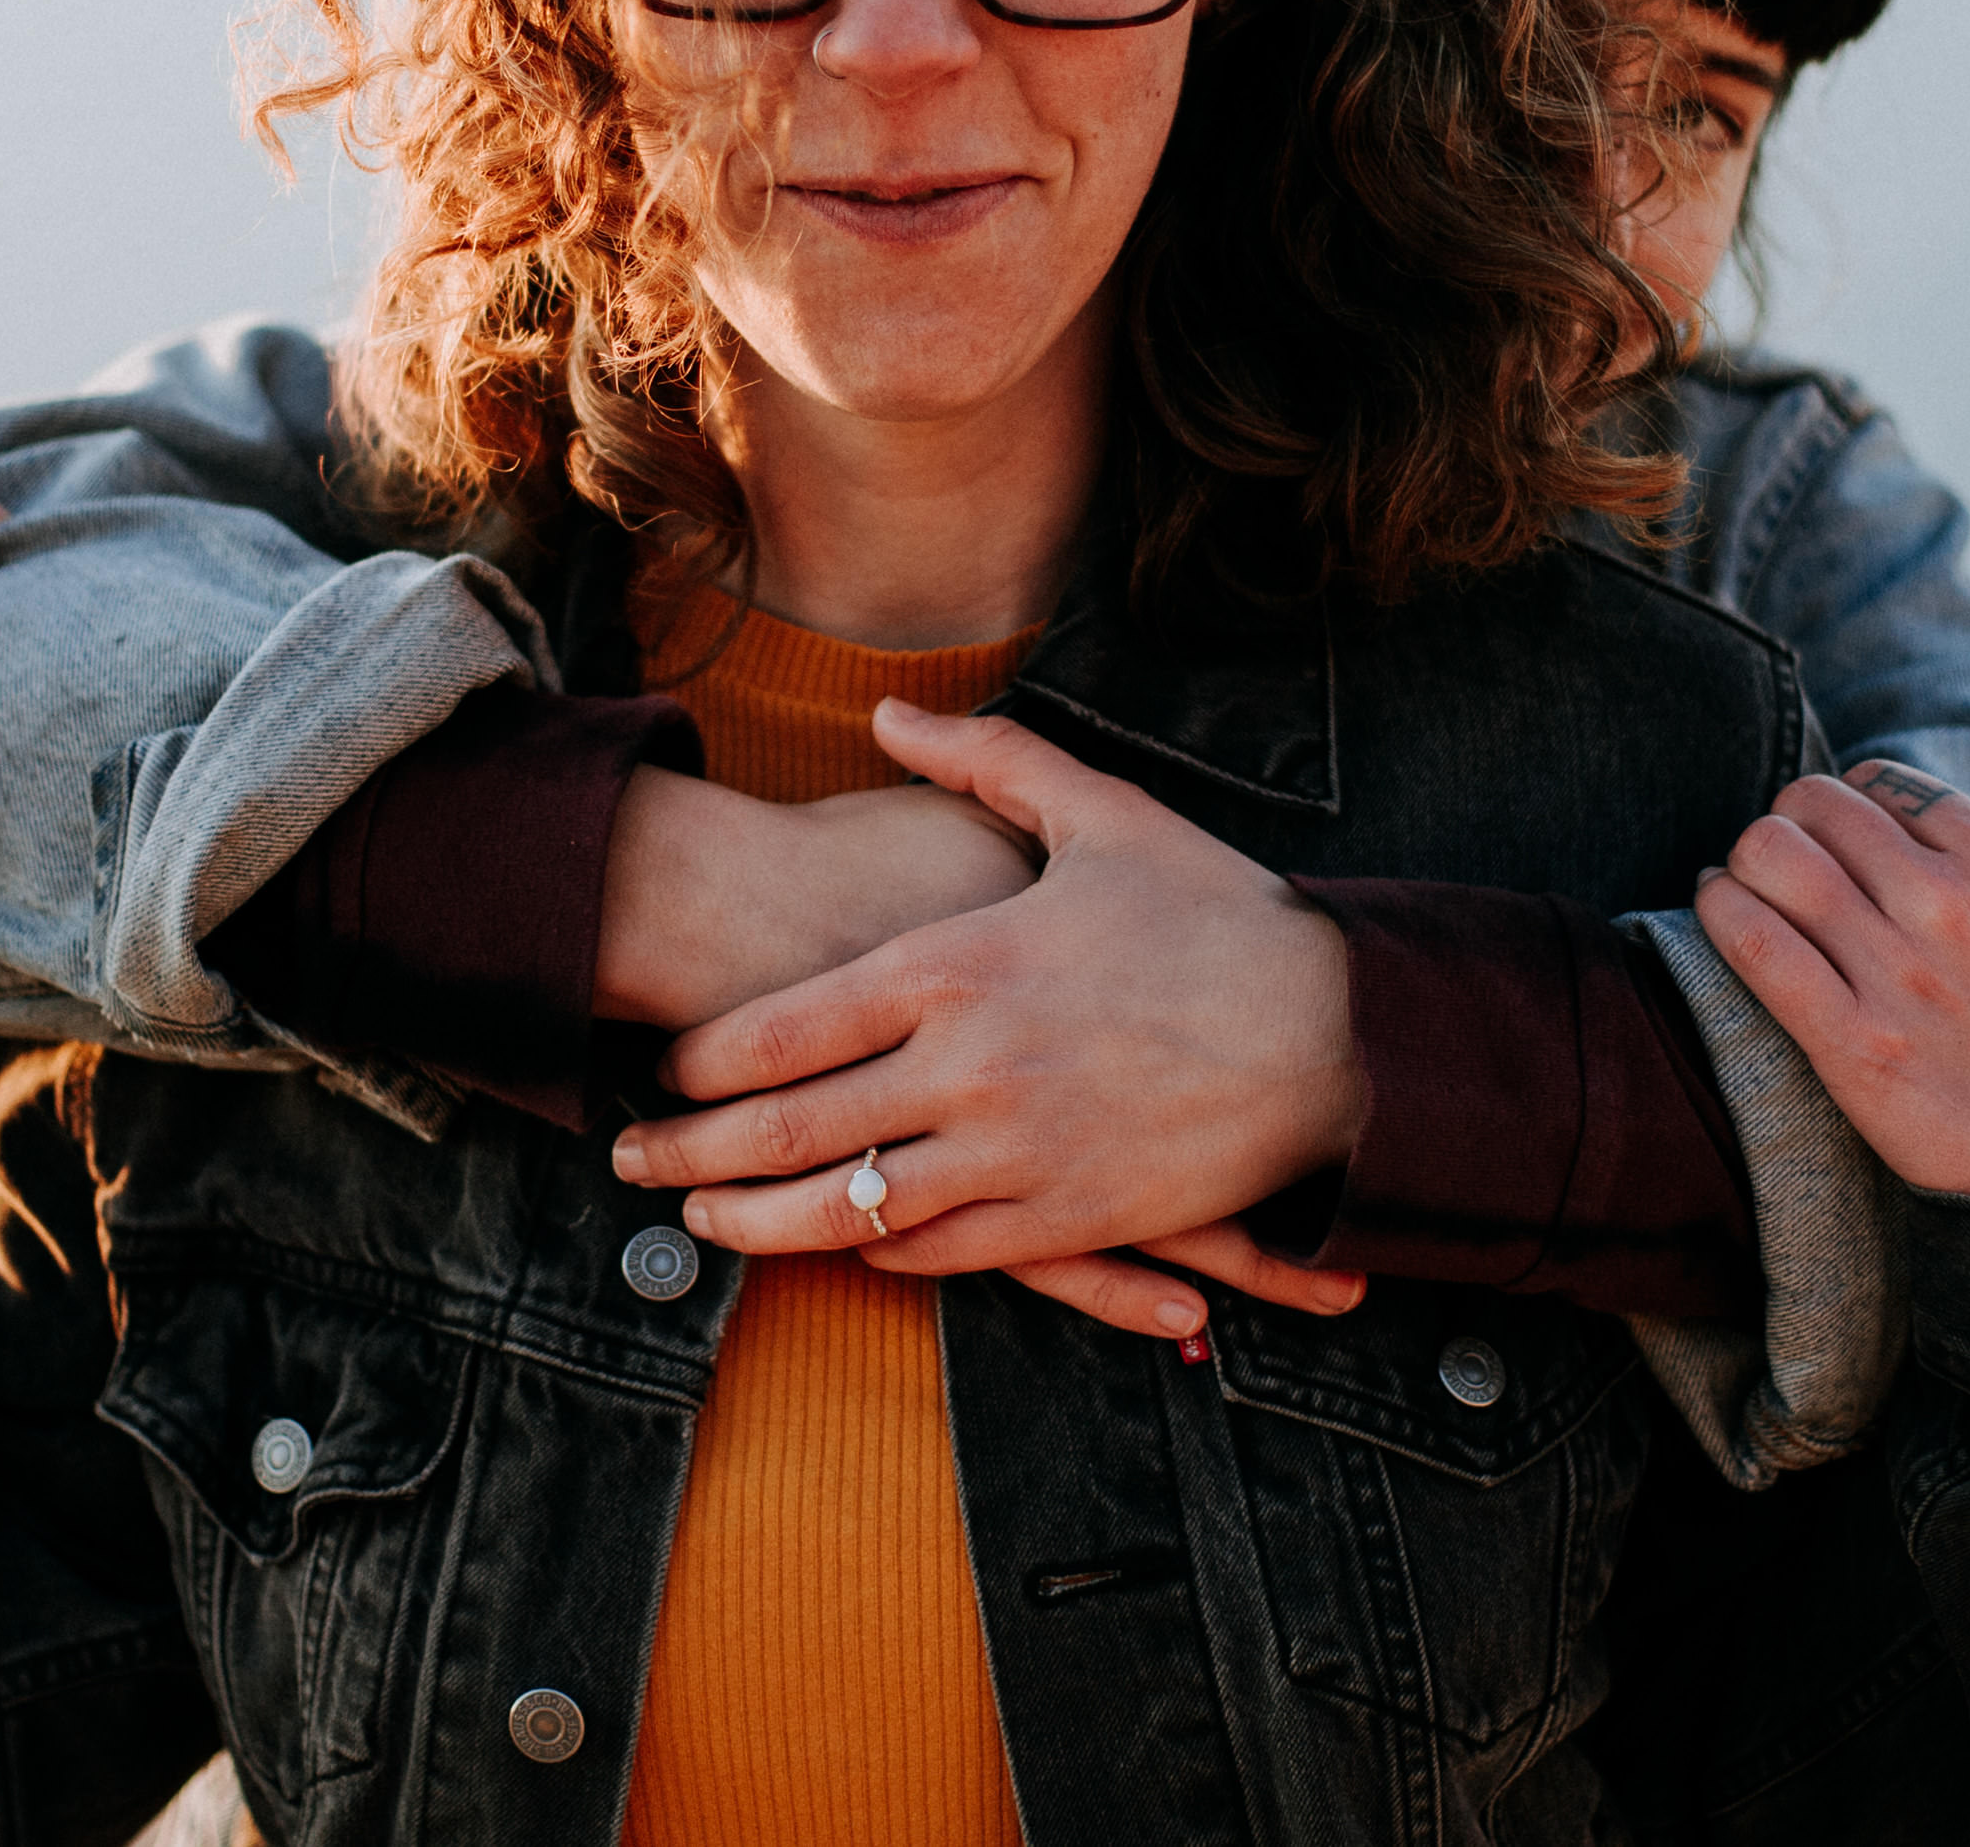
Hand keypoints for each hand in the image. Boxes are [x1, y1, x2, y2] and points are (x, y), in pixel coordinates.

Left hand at [606, 700, 1369, 1334]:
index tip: (667, 1071)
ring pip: (848, 1211)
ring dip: (759, 1226)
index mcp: (960, 966)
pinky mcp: (1066, 1221)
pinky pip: (942, 1253)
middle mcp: (970, 1069)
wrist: (1338, 1034)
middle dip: (691, 1157)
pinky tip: (844, 1247)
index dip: (705, 1061)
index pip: (785, 1030)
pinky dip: (877, 1253)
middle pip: (788, 1132)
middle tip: (631, 1165)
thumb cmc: (1219, 917)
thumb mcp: (1104, 814)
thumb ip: (984, 761)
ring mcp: (1015, 1155)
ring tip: (701, 1228)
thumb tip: (888, 716)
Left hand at [1694, 762, 1969, 1212]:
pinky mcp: (1856, 1043)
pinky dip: (1719, 909)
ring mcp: (1901, 972)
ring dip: (1745, 862)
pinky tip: (1721, 911)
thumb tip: (1867, 806)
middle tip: (1780, 865)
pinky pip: (1753, 940)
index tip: (1832, 844)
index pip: (1875, 782)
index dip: (1839, 808)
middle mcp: (1950, 902)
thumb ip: (1967, 854)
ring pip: (1771, 855)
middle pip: (1812, 806)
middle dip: (1783, 825)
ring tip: (1746, 887)